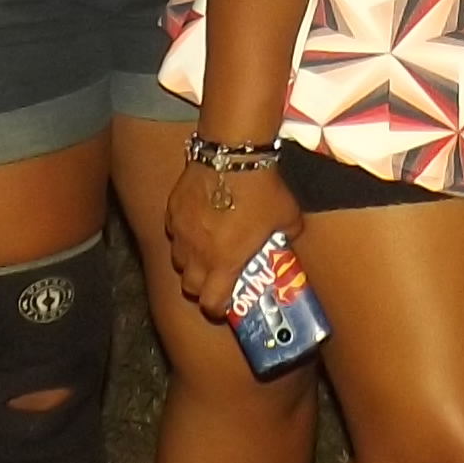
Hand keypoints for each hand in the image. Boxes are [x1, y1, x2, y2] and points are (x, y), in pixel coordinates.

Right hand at [163, 148, 298, 319]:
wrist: (233, 154)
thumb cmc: (263, 190)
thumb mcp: (287, 217)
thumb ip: (288, 234)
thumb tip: (291, 237)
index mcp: (224, 263)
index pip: (210, 303)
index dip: (216, 308)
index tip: (223, 303)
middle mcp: (198, 253)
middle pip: (189, 285)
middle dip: (201, 286)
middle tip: (215, 276)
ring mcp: (181, 231)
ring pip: (178, 258)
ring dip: (190, 260)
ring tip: (205, 248)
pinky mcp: (172, 209)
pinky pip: (173, 230)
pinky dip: (183, 231)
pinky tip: (197, 220)